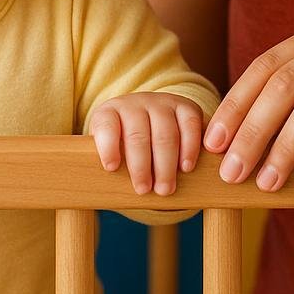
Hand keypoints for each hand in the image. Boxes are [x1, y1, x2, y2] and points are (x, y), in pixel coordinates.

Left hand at [87, 92, 204, 195]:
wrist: (151, 120)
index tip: (111, 168)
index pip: (106, 126)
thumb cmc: (125, 145)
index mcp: (110, 112)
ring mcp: (162, 102)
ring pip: (165, 133)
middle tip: (143, 191)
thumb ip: (109, 163)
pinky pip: (190, 124)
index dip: (107, 146)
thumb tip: (104, 186)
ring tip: (164, 189)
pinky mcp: (186, 106)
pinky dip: (189, 148)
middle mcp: (135, 103)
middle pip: (138, 135)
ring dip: (166, 165)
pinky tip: (186, 167)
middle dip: (141, 166)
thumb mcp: (111, 150)